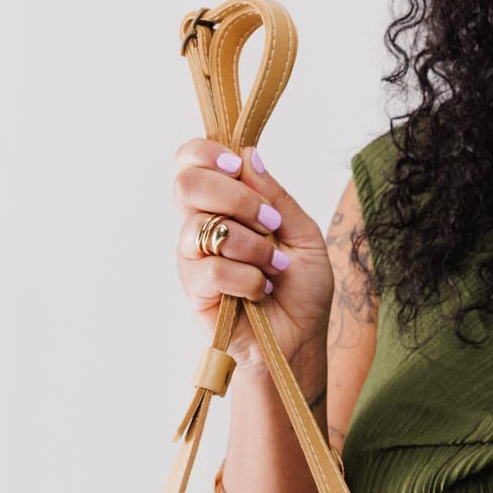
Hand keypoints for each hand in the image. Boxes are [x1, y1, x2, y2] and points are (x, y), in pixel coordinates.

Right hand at [172, 138, 334, 367]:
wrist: (300, 339)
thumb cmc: (302, 289)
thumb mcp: (304, 235)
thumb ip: (277, 198)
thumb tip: (248, 155)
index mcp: (227, 205)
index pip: (192, 161)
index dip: (206, 153)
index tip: (236, 165)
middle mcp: (204, 225)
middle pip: (188, 184)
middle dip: (235, 197)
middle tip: (270, 223)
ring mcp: (195, 257)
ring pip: (204, 228)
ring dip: (251, 245)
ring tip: (275, 266)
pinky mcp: (195, 289)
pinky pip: (211, 269)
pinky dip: (246, 278)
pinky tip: (261, 290)